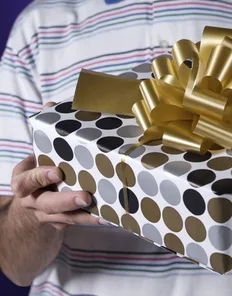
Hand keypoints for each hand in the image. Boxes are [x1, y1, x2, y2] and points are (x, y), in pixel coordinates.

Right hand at [10, 102, 100, 230]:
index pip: (26, 181)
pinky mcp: (62, 222)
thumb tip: (51, 105)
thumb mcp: (39, 149)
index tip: (57, 171)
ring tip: (103, 211)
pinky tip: (109, 216)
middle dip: (66, 201)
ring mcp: (47, 215)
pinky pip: (76, 223)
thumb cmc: (40, 166)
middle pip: (47, 204)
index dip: (40, 177)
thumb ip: (45, 129)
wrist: (33, 199)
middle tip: (85, 196)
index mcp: (24, 180)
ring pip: (63, 218)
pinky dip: (92, 219)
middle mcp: (33, 201)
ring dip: (83, 215)